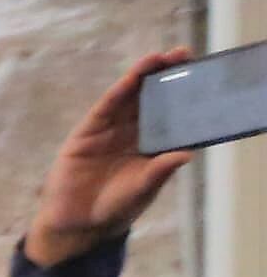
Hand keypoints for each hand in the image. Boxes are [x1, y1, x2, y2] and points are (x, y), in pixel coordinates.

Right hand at [28, 50, 198, 266]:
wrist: (77, 223)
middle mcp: (133, 133)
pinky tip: (131, 78)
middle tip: (183, 53)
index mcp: (152, 146)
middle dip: (166, 75)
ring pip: (129, 98)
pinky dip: (118, 93)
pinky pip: (105, 109)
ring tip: (159, 57)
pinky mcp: (87, 133)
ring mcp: (110, 131)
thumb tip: (186, 154)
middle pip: (152, 98)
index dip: (183, 94)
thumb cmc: (114, 209)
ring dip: (143, 76)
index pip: (171, 114)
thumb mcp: (142, 190)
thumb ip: (160, 171)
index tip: (200, 74)